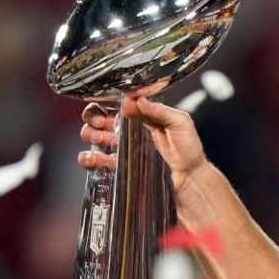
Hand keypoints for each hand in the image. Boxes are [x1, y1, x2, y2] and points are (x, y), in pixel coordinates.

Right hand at [77, 95, 207, 191]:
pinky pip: (96, 162)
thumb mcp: (181, 123)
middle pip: (99, 119)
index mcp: (141, 117)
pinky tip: (92, 158)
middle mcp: (128, 131)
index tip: (106, 106)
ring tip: (100, 139)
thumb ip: (161, 111)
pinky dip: (88, 158)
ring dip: (90, 135)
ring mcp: (122, 150)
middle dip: (94, 118)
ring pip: (94, 137)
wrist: (191, 179)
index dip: (106, 103)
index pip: (116, 104)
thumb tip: (139, 100)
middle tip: (101, 124)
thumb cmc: (189, 150)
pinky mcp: (120, 168)